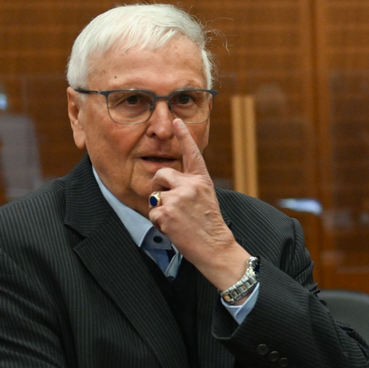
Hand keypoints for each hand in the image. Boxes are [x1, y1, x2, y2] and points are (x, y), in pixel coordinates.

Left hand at [148, 119, 249, 290]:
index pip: (192, 153)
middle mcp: (190, 185)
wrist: (215, 247)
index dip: (184, 136)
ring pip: (156, 196)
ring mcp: (177, 197)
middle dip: (159, 186)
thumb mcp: (206, 199)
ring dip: (161, 209)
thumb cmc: (210, 226)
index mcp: (202, 180)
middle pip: (162, 173)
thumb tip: (167, 183)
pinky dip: (159, 222)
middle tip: (167, 202)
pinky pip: (153, 212)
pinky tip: (174, 229)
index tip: (176, 121)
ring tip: (177, 221)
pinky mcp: (166, 211)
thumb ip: (190, 187)